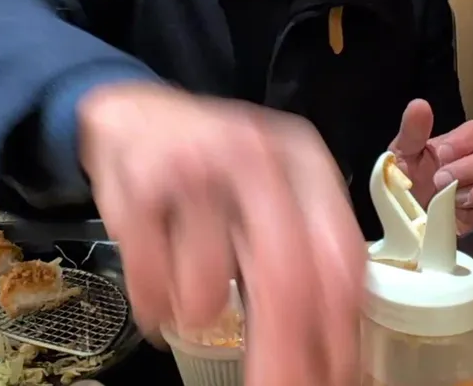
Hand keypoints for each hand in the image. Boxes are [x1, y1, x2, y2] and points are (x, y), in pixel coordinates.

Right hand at [77, 82, 365, 385]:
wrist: (132, 113)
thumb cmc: (213, 165)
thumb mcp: (273, 190)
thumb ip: (305, 252)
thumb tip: (337, 351)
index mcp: (304, 161)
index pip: (339, 256)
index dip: (340, 331)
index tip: (335, 377)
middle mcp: (257, 157)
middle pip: (285, 278)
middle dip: (281, 355)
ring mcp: (196, 166)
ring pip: (211, 288)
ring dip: (201, 317)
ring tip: (196, 308)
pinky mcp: (140, 183)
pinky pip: (153, 278)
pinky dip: (156, 306)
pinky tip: (159, 295)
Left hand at [388, 99, 472, 233]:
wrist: (409, 227)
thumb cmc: (406, 186)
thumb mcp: (403, 157)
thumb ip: (412, 132)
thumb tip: (419, 104)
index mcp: (460, 144)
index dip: (461, 143)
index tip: (442, 155)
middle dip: (468, 168)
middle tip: (442, 181)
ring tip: (453, 200)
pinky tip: (463, 215)